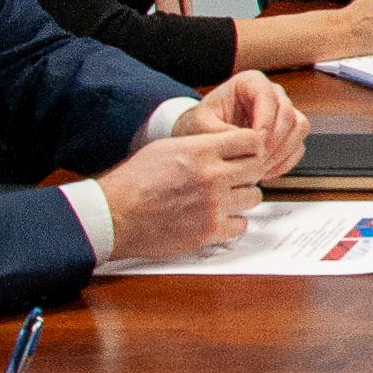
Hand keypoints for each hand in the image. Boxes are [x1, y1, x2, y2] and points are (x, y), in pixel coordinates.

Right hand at [100, 126, 268, 256]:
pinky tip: (218, 217)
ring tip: (223, 199)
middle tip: (236, 177)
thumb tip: (228, 145)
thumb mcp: (167, 147)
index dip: (250, 146)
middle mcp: (212, 175)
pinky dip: (233, 222)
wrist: (115, 215)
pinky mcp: (211, 231)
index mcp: (201, 150)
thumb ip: (201, 145)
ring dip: (241, 198)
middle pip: (257, 168)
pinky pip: (242, 225)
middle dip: (248, 172)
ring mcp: (214, 205)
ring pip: (254, 197)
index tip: (246, 153)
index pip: (251, 140)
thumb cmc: (134, 181)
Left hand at [188, 69, 309, 177]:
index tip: (255, 141)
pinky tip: (265, 171)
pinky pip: (298, 146)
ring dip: (282, 151)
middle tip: (257, 159)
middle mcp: (271, 94)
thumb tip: (249, 144)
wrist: (204, 137)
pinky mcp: (288, 132)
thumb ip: (222, 132)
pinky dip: (284, 161)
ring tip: (260, 167)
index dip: (265, 120)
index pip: (268, 96)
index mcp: (250, 82)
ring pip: (299, 128)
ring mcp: (283, 113)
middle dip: (274, 140)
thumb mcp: (201, 125)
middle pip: (288, 113)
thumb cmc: (201, 125)